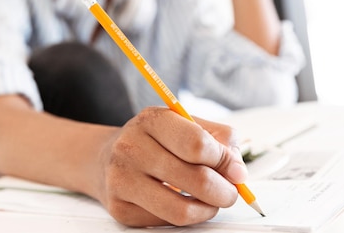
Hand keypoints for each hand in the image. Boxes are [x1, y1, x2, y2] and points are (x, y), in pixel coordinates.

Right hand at [94, 107, 246, 226]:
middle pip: (196, 180)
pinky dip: (184, 217)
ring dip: (206, 209)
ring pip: (181, 211)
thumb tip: (237, 172)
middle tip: (229, 192)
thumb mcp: (186, 124)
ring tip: (209, 201)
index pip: (198, 144)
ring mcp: (122, 179)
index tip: (234, 170)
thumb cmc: (155, 141)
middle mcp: (131, 147)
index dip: (225, 161)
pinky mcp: (119, 208)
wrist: (106, 157)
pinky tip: (182, 202)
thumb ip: (220, 140)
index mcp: (152, 120)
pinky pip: (166, 223)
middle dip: (224, 192)